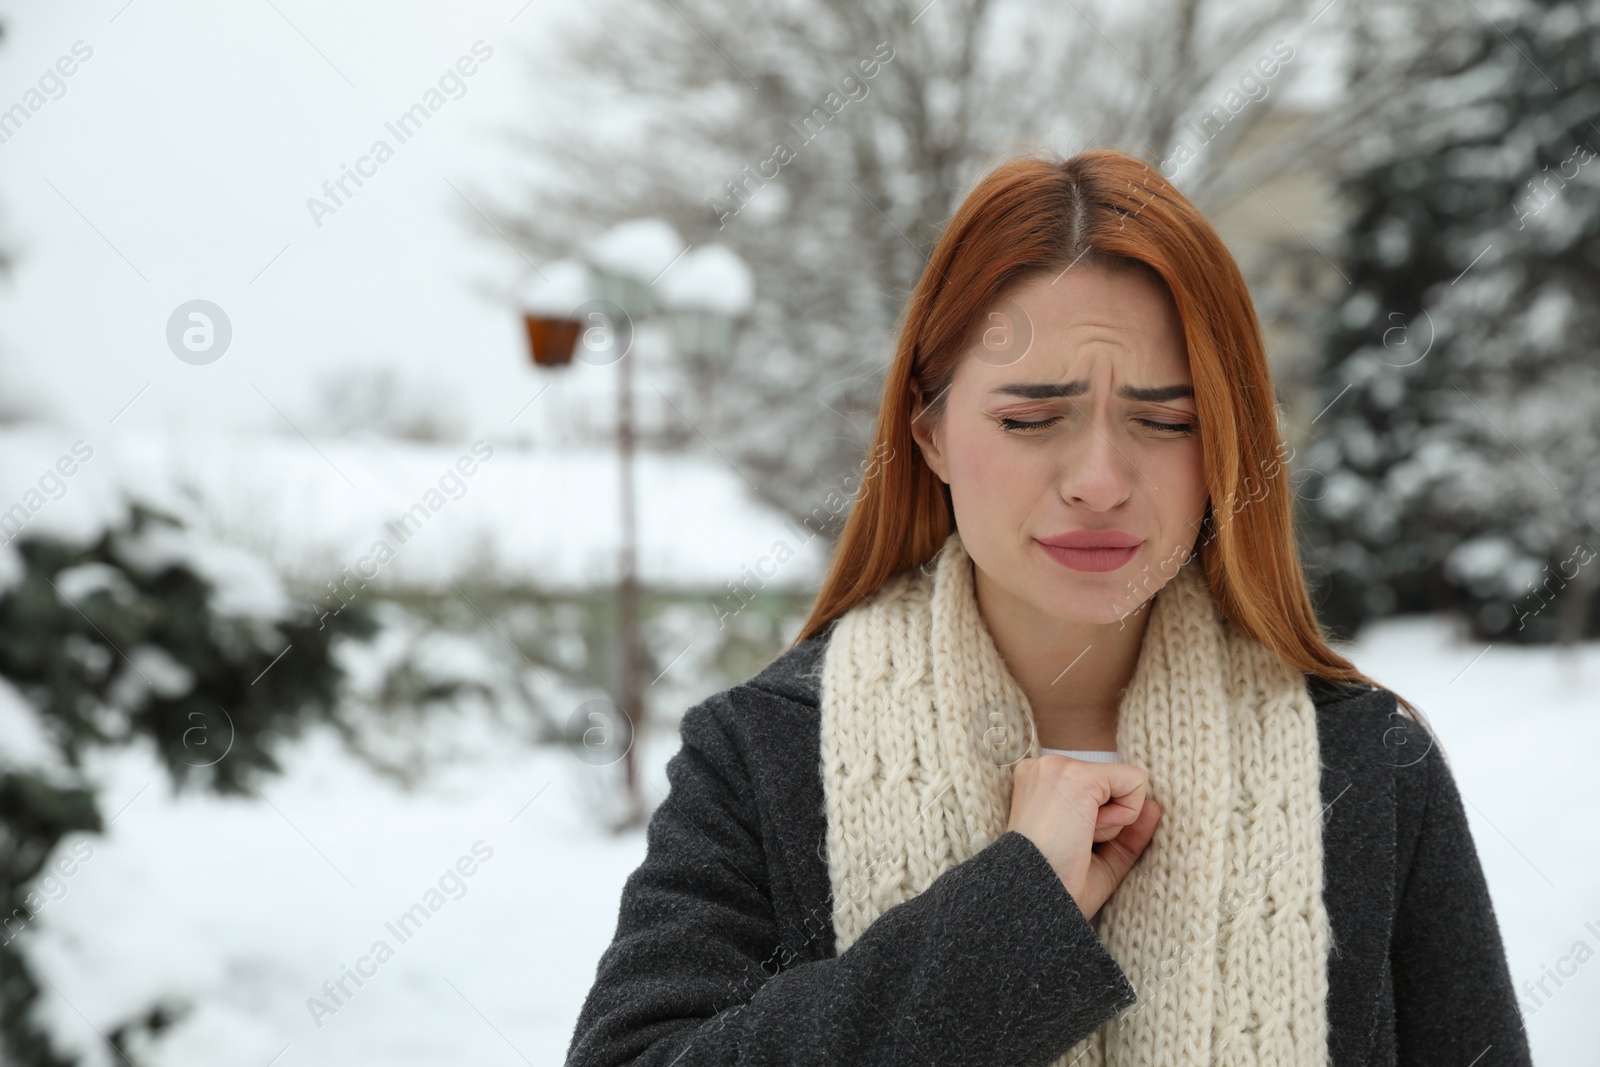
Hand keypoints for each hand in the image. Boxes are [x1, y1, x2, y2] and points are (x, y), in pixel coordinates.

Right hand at [1005, 754, 1162, 919]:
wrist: (1037, 902)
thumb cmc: (1061, 886)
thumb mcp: (1100, 855)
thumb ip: (1126, 829)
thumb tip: (1155, 806)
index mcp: (1039, 783)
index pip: (1098, 788)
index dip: (1100, 822)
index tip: (1071, 843)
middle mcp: (1043, 767)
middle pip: (1112, 784)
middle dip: (1108, 819)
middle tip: (1075, 844)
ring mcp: (1057, 767)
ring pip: (1124, 783)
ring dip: (1113, 821)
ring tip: (1077, 839)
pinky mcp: (1076, 776)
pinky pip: (1134, 783)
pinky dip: (1125, 816)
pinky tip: (1088, 833)